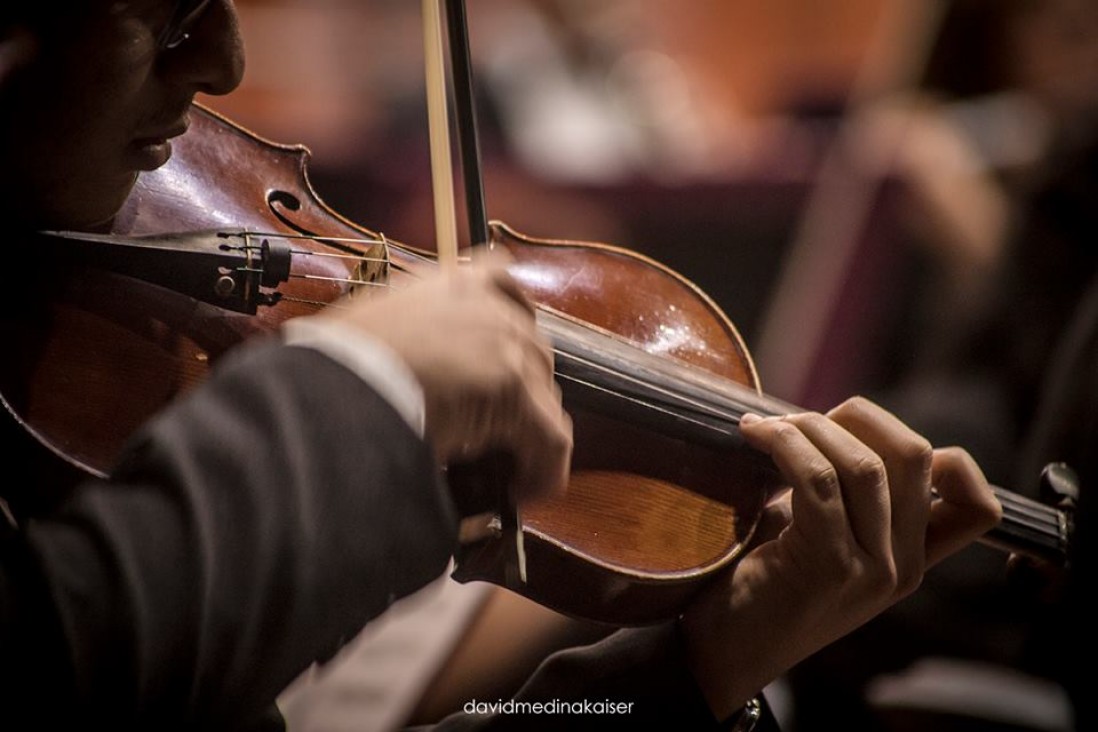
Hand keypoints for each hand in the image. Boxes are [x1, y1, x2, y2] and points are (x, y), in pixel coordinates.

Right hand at [317, 250, 571, 503]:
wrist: (332, 385)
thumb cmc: (338, 366)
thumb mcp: (378, 326)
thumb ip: (417, 336)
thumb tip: (429, 380)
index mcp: (457, 285)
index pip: (508, 289)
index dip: (511, 336)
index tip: (505, 367)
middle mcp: (490, 308)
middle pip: (534, 356)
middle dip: (521, 396)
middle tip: (496, 436)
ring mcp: (506, 345)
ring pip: (544, 398)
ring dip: (528, 433)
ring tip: (503, 469)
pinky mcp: (513, 389)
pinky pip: (551, 438)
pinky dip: (544, 469)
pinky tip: (522, 491)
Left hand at [680, 397, 1000, 718]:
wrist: (721, 651)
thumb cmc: (760, 584)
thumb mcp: (818, 537)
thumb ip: (844, 495)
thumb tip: (833, 420)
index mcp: (911, 561)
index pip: (975, 505)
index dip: (942, 455)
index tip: (871, 438)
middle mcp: (903, 569)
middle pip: (917, 457)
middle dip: (858, 417)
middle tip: (803, 420)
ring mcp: (871, 571)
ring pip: (865, 464)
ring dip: (811, 427)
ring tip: (768, 428)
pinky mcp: (828, 567)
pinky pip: (817, 481)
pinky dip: (784, 444)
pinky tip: (753, 435)